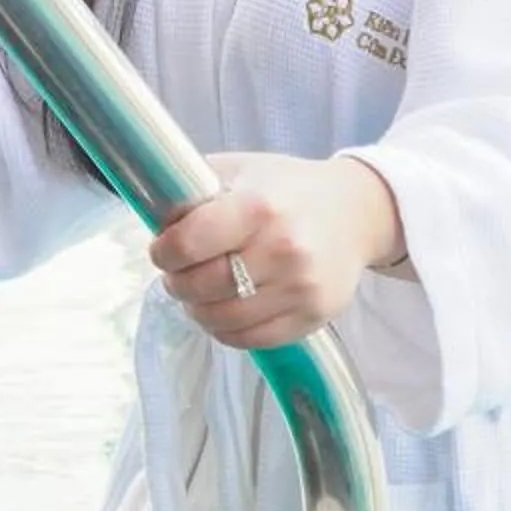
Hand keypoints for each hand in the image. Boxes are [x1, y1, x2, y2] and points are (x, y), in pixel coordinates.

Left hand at [150, 153, 404, 350]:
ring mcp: (300, 288)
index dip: (163, 253)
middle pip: (201, 287)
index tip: (161, 251)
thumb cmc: (287, 189)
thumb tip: (154, 223)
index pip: (188, 244)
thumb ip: (195, 191)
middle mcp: (282, 249)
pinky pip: (250, 340)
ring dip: (198, 310)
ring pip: (221, 320)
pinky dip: (226, 330)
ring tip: (199, 293)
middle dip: (176, 283)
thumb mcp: (240, 171)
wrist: (356, 212)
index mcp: (259, 206)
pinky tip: (225, 309)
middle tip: (176, 274)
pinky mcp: (312, 317)